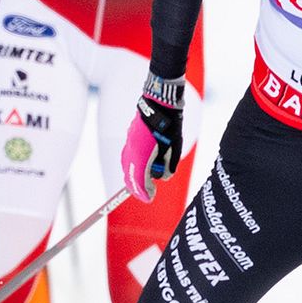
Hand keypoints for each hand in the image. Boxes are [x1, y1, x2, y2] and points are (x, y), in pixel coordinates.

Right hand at [120, 74, 182, 202]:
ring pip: (127, 167)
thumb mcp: (174, 147)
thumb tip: (164, 177)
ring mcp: (129, 144)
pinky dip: (131, 167)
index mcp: (143, 155)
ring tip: (143, 185)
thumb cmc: (170, 125)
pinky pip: (127, 158)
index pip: (140, 181)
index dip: (145, 192)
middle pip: (130, 177)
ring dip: (134, 178)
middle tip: (147, 195)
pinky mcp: (129, 139)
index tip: (150, 198)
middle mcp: (132, 151)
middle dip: (137, 188)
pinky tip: (139, 170)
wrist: (160, 103)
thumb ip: (169, 164)